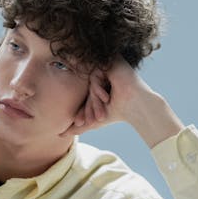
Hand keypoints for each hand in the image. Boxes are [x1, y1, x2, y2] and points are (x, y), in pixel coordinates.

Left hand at [67, 58, 183, 147]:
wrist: (137, 109)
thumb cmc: (118, 113)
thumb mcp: (95, 120)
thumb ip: (79, 125)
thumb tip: (60, 135)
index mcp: (97, 81)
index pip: (84, 93)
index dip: (83, 109)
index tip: (81, 123)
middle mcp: (101, 72)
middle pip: (86, 88)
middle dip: (88, 107)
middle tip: (91, 121)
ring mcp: (106, 67)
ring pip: (90, 84)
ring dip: (94, 101)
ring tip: (101, 114)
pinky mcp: (111, 63)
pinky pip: (95, 75)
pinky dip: (98, 89)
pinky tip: (106, 98)